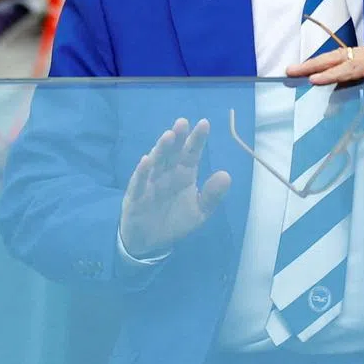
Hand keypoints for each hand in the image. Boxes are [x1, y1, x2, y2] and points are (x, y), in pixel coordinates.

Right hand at [119, 118, 230, 257]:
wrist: (150, 242)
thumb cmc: (175, 220)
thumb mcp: (200, 211)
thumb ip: (212, 195)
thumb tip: (226, 175)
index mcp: (184, 173)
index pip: (191, 153)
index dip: (197, 139)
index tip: (205, 123)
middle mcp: (167, 173)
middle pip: (173, 152)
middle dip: (178, 137)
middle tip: (183, 122)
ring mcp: (151, 182)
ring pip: (156, 162)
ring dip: (162, 149)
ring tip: (169, 135)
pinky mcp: (136, 196)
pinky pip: (140, 182)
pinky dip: (143, 172)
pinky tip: (147, 160)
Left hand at [287, 39, 363, 118]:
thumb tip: (356, 98)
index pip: (351, 60)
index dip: (330, 68)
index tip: (312, 77)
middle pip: (342, 55)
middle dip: (315, 63)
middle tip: (292, 70)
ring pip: (343, 59)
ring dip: (317, 67)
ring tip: (296, 73)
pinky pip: (353, 67)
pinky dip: (334, 73)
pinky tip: (317, 80)